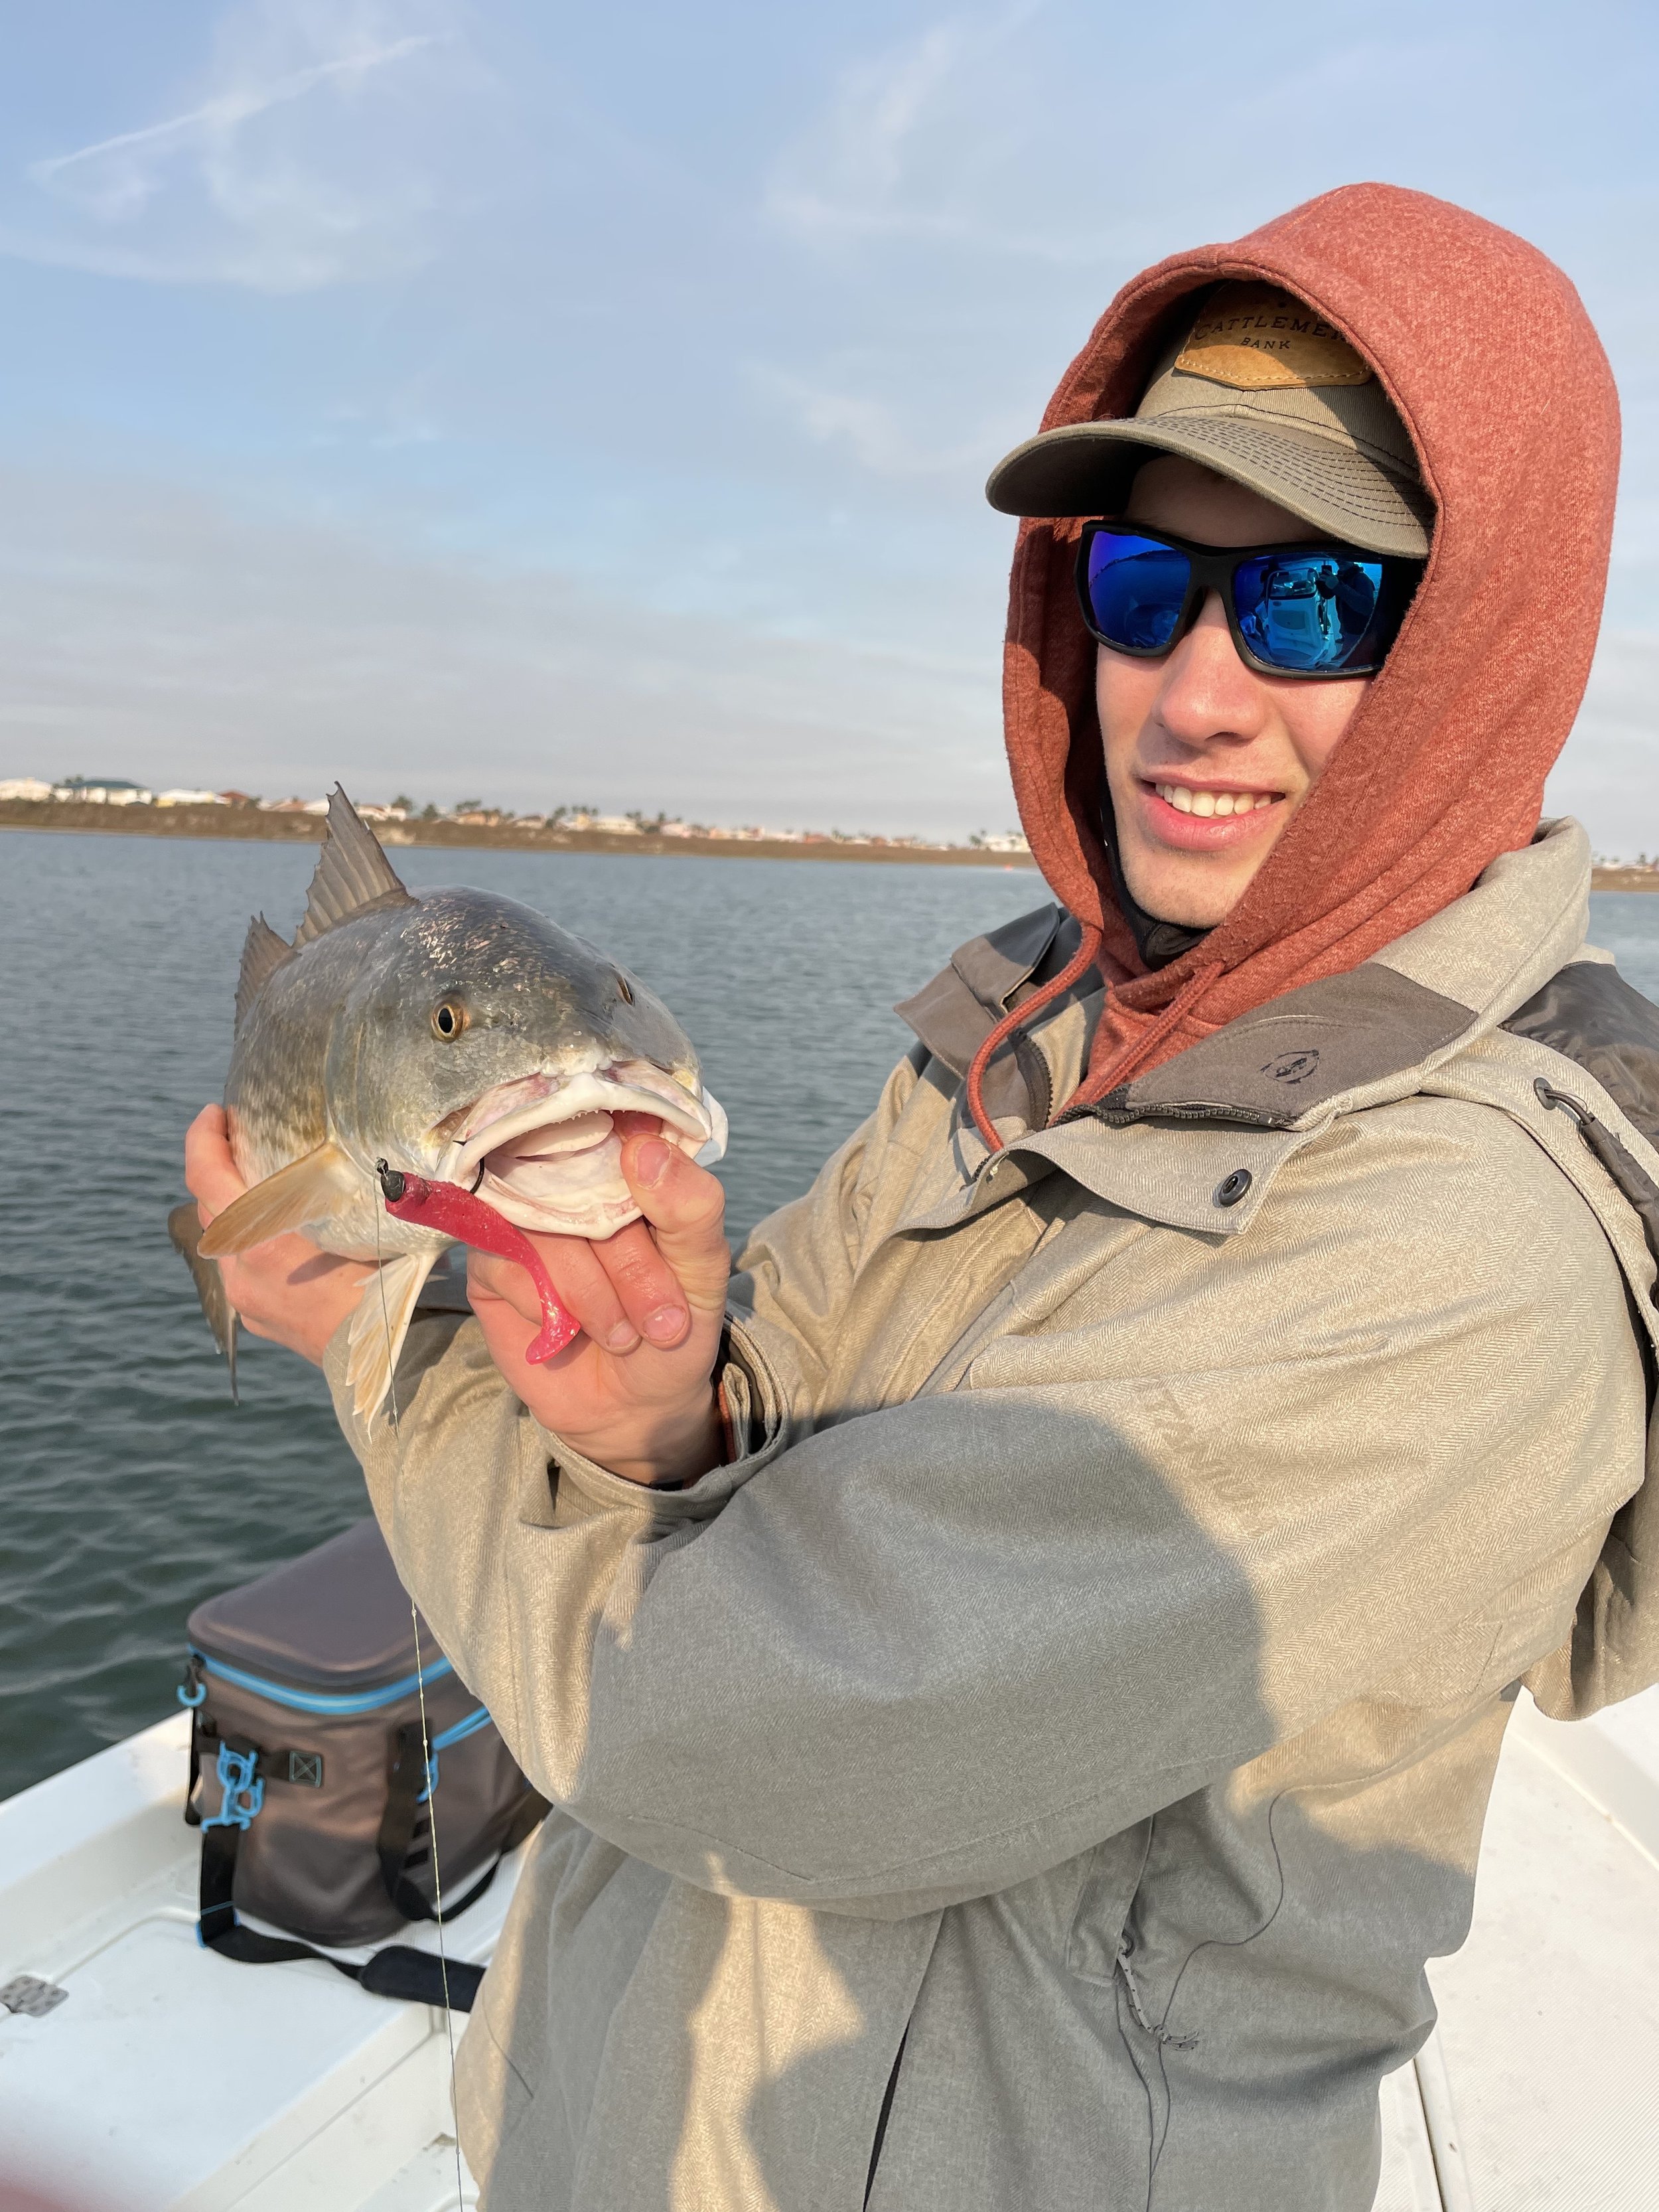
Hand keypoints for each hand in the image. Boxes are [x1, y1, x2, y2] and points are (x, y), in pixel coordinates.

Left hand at [185, 1105, 376, 1365]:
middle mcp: (240, 1272)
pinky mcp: (258, 1319)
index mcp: (260, 1243)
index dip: (202, 1139)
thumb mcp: (372, 1226)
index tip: (213, 1113)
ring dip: (236, 1207)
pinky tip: (280, 1234)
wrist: (390, 1363)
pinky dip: (251, 1241)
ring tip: (263, 1184)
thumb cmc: (387, 1289)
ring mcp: (246, 1300)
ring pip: (226, 1239)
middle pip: (210, 1206)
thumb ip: (353, 1191)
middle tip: (243, 1137)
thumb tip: (369, 1151)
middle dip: (219, 1167)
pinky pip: (242, 1268)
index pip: (206, 1178)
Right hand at [466, 1127, 728, 1486]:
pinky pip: (507, 1262)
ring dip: (590, 1293)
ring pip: (545, 1227)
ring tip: (622, 1337)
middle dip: (630, 1263)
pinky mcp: (491, 1261)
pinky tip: (569, 1333)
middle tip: (662, 1322)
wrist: (635, 1407)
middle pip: (583, 1186)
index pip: (621, 1131)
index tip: (661, 1229)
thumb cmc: (672, 1330)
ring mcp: (525, 1218)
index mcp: (629, 1169)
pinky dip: (547, 1305)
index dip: (638, 1172)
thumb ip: (691, 1208)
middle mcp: (572, 1182)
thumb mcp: (702, 1273)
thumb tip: (644, 1148)